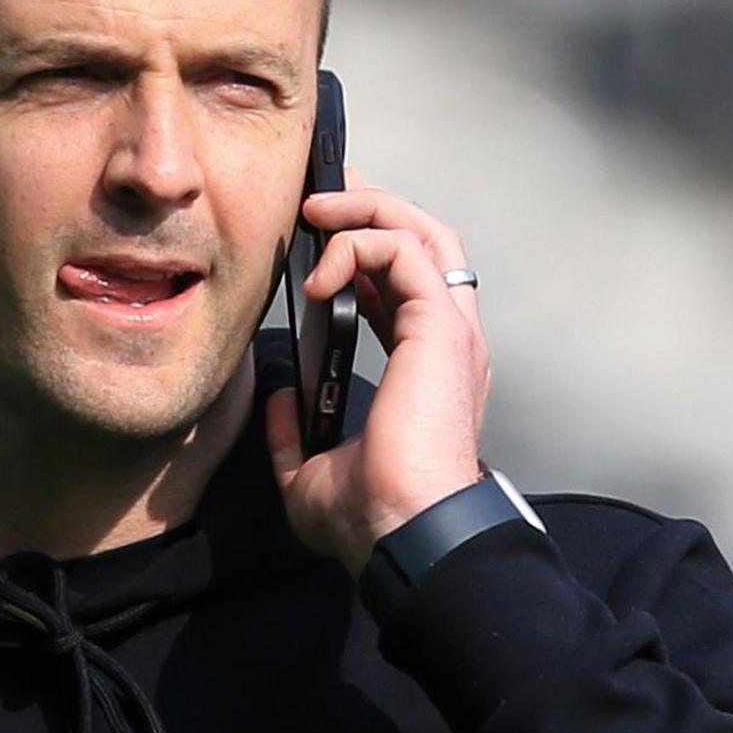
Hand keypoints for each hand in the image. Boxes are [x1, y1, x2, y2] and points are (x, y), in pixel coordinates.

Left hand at [262, 168, 492, 576]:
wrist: (405, 533)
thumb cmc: (373, 518)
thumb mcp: (311, 475)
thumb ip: (296, 436)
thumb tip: (282, 401)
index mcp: (426, 371)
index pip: (406, 287)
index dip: (365, 255)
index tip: (319, 243)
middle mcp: (448, 342)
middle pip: (427, 242)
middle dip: (374, 210)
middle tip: (323, 200)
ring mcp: (450, 330)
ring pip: (423, 232)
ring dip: (367, 211)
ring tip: (317, 212)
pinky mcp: (440, 326)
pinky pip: (405, 252)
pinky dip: (360, 245)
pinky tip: (320, 273)